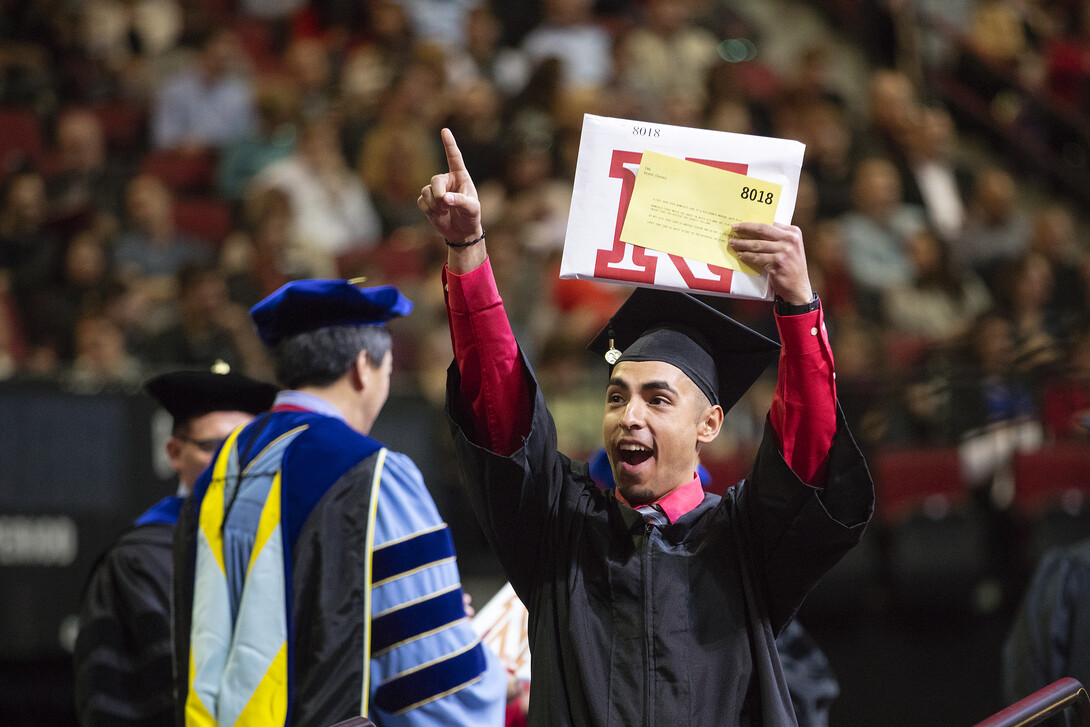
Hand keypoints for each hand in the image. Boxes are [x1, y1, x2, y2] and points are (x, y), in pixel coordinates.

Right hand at [418, 128, 481, 245]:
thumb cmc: (471, 217)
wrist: (461, 232)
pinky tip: (437, 214)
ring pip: (426, 191)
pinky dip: (428, 209)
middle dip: (438, 193)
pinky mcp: (427, 201)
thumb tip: (444, 198)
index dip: (449, 144)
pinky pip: (421, 201)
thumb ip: (460, 201)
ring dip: (434, 204)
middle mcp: (447, 180)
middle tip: (445, 204)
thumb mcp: (472, 209)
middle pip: (435, 180)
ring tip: (444, 211)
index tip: (445, 130)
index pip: (454, 157)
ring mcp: (436, 190)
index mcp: (460, 177)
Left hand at [728, 222, 812, 303]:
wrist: (798, 286)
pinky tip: (741, 255)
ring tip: (733, 243)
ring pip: (757, 244)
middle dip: (745, 228)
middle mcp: (790, 239)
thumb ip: (778, 238)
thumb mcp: (789, 247)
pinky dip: (747, 256)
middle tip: (734, 229)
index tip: (741, 224)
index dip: (753, 223)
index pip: (769, 223)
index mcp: (793, 232)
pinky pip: (757, 257)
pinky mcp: (778, 262)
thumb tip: (754, 230)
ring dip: (742, 244)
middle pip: (762, 230)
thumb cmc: (791, 266)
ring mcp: (785, 251)